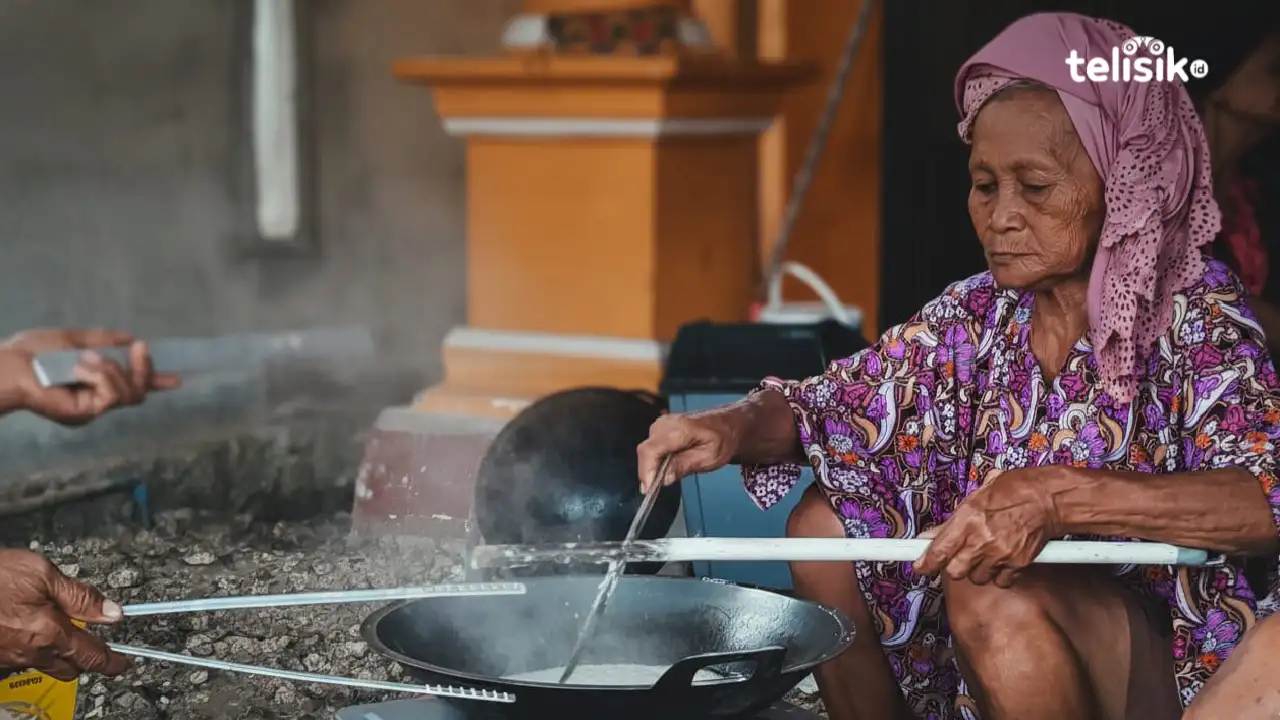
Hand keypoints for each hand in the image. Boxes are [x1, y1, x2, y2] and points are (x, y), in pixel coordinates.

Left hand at [0, 328, 180, 425]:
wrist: (11, 364)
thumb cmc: (34, 352)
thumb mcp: (74, 339)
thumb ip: (102, 340)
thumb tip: (130, 337)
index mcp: (95, 382)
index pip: (131, 384)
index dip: (154, 381)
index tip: (177, 379)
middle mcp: (98, 398)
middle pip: (139, 392)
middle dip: (145, 370)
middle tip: (141, 348)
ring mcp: (93, 407)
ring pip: (131, 394)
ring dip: (115, 370)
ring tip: (89, 358)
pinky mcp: (87, 412)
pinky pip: (112, 395)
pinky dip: (102, 376)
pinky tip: (82, 367)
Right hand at [0, 549, 130, 680]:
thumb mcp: (42, 573)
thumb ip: (79, 595)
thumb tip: (112, 612)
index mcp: (49, 633)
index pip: (92, 656)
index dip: (112, 661)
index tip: (123, 663)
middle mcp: (29, 653)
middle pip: (69, 668)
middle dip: (85, 658)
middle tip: (93, 641)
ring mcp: (7, 659)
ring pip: (43, 665)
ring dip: (56, 653)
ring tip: (56, 629)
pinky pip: (19, 661)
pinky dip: (29, 649)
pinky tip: (24, 628)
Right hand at [637, 409, 742, 493]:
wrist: (727, 425)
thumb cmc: (722, 440)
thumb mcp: (709, 458)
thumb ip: (684, 466)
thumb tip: (663, 478)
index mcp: (681, 428)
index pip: (651, 449)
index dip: (646, 470)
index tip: (648, 489)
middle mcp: (666, 423)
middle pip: (646, 451)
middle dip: (649, 472)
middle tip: (658, 489)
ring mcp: (661, 424)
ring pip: (647, 451)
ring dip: (652, 467)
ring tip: (669, 475)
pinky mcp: (660, 428)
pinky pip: (651, 447)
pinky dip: (655, 461)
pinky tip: (667, 467)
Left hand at [913, 467, 1063, 586]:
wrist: (1048, 498)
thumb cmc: (1014, 491)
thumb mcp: (976, 498)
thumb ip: (951, 522)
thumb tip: (928, 537)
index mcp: (968, 519)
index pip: (939, 550)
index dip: (925, 563)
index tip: (919, 567)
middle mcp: (982, 539)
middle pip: (955, 571)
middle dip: (954, 566)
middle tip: (961, 555)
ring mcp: (1001, 554)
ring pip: (977, 578)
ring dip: (978, 570)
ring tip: (986, 553)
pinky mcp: (1018, 564)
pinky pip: (1001, 581)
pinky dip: (1000, 575)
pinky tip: (1002, 560)